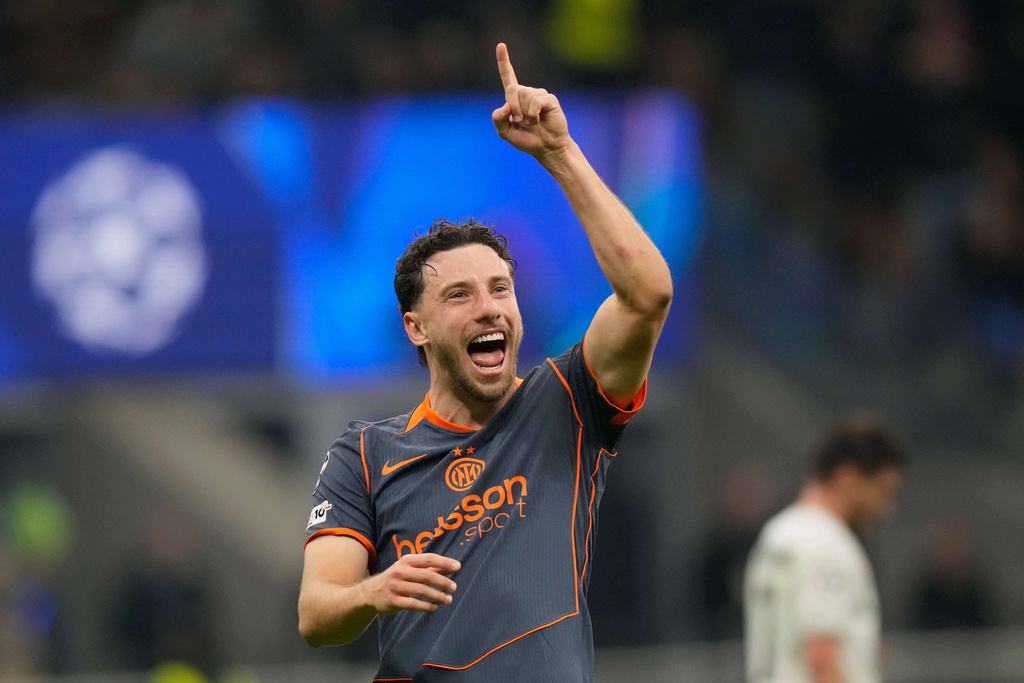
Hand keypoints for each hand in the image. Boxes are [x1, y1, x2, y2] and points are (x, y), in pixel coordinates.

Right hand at [364, 553, 459, 614]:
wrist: (372, 592)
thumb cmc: (398, 577)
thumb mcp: (411, 569)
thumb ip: (431, 568)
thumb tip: (453, 567)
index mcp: (406, 560)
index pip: (428, 558)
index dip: (444, 562)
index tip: (458, 566)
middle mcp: (400, 571)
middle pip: (427, 575)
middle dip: (443, 582)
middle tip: (453, 587)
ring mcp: (396, 586)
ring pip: (422, 591)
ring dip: (438, 596)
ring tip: (448, 599)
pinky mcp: (394, 600)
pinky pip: (414, 604)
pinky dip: (426, 606)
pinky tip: (435, 607)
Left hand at [492, 43, 570, 159]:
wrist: (547, 148)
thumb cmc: (528, 140)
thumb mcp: (506, 132)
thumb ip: (498, 119)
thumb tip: (506, 106)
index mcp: (515, 99)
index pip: (508, 76)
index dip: (504, 61)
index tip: (501, 45)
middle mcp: (527, 93)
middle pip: (512, 89)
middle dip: (513, 108)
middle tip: (520, 121)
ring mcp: (539, 94)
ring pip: (523, 95)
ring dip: (524, 114)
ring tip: (532, 122)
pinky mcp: (549, 99)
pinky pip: (535, 102)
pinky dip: (533, 114)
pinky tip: (539, 120)